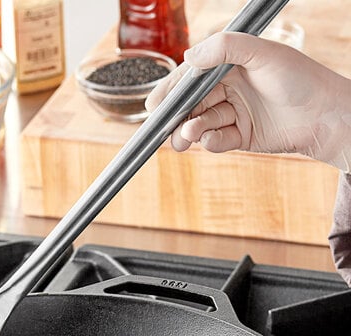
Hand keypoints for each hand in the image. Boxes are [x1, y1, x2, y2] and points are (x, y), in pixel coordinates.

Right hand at [145, 32, 350, 171]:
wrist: (326, 117)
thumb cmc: (300, 78)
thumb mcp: (262, 53)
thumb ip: (224, 48)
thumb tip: (188, 57)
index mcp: (230, 67)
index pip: (192, 79)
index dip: (171, 92)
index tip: (154, 106)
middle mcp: (229, 90)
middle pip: (191, 105)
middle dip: (177, 117)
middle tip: (168, 129)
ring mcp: (234, 114)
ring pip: (200, 125)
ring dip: (191, 131)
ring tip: (188, 135)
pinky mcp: (240, 137)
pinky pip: (215, 141)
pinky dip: (212, 142)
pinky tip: (217, 140)